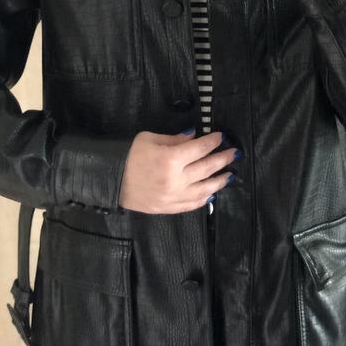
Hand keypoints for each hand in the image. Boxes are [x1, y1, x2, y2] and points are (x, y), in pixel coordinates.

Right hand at [118, 130, 237, 212]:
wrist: (111, 180)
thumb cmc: (129, 155)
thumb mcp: (149, 139)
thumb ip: (175, 139)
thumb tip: (194, 137)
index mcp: (171, 159)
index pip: (200, 148)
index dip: (213, 141)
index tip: (220, 137)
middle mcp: (176, 179)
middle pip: (207, 168)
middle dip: (223, 159)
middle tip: (234, 154)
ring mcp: (174, 196)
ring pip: (205, 189)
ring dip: (220, 181)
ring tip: (229, 174)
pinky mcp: (169, 208)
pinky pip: (193, 204)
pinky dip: (205, 198)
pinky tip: (212, 192)